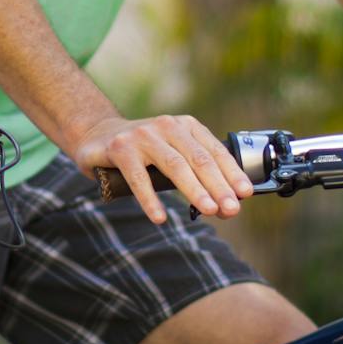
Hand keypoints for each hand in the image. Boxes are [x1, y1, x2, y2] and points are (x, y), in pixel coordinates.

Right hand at [72, 113, 250, 224]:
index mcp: (186, 126)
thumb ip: (194, 174)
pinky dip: (150, 199)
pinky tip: (160, 217)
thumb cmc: (143, 152)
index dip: (232, 173)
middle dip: (218, 186)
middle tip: (232, 209)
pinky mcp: (121, 149)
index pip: (214, 151)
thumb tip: (224, 204)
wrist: (97, 136)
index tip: (245, 194)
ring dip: (194, 190)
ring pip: (175, 166)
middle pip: (199, 159)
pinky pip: (139, 178)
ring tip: (209, 210)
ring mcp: (143, 136)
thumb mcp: (172, 154)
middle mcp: (167, 126)